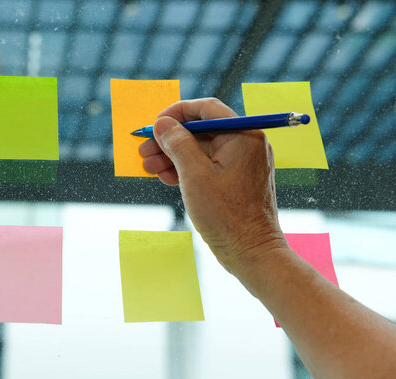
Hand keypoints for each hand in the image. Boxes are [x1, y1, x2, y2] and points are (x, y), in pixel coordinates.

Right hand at [139, 98, 287, 271]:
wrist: (251, 253)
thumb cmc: (226, 215)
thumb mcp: (194, 175)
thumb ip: (177, 143)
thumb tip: (162, 123)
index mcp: (243, 135)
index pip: (206, 109)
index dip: (176, 113)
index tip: (154, 124)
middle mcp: (247, 144)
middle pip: (201, 131)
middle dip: (170, 140)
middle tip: (143, 150)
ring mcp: (243, 163)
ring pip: (202, 150)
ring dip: (173, 156)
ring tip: (148, 166)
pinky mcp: (237, 180)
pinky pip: (208, 166)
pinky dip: (187, 170)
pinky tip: (166, 177)